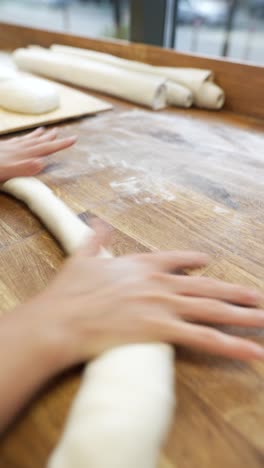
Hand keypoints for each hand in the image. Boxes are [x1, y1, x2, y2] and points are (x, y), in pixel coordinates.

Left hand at [0, 127, 75, 180]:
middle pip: (38, 142)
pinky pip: (16, 140)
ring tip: (43, 130)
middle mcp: (18, 149)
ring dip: (37, 135)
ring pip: (27, 139)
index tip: (74, 138)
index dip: (61, 144)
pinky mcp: (2, 147)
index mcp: (23, 155)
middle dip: (50, 137)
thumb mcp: (6, 172)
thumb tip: (41, 162)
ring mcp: (9, 147)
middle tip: (59, 131)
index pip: (46, 148)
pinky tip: (20, 139)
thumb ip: (24, 168)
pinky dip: (22, 138)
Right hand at [25, 222, 263, 366]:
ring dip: (242, 316)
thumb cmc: (69, 291)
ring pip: (213, 310)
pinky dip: (232, 346)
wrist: (61, 318)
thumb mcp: (83, 257)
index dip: (193, 261)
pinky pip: (204, 338)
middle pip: (206, 287)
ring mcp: (163, 304)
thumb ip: (96, 238)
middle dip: (234, 293)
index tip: (206, 262)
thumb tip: (99, 222)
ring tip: (263, 319)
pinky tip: (253, 351)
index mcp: (141, 264)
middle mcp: (159, 282)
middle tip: (256, 297)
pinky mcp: (162, 328)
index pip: (175, 260)